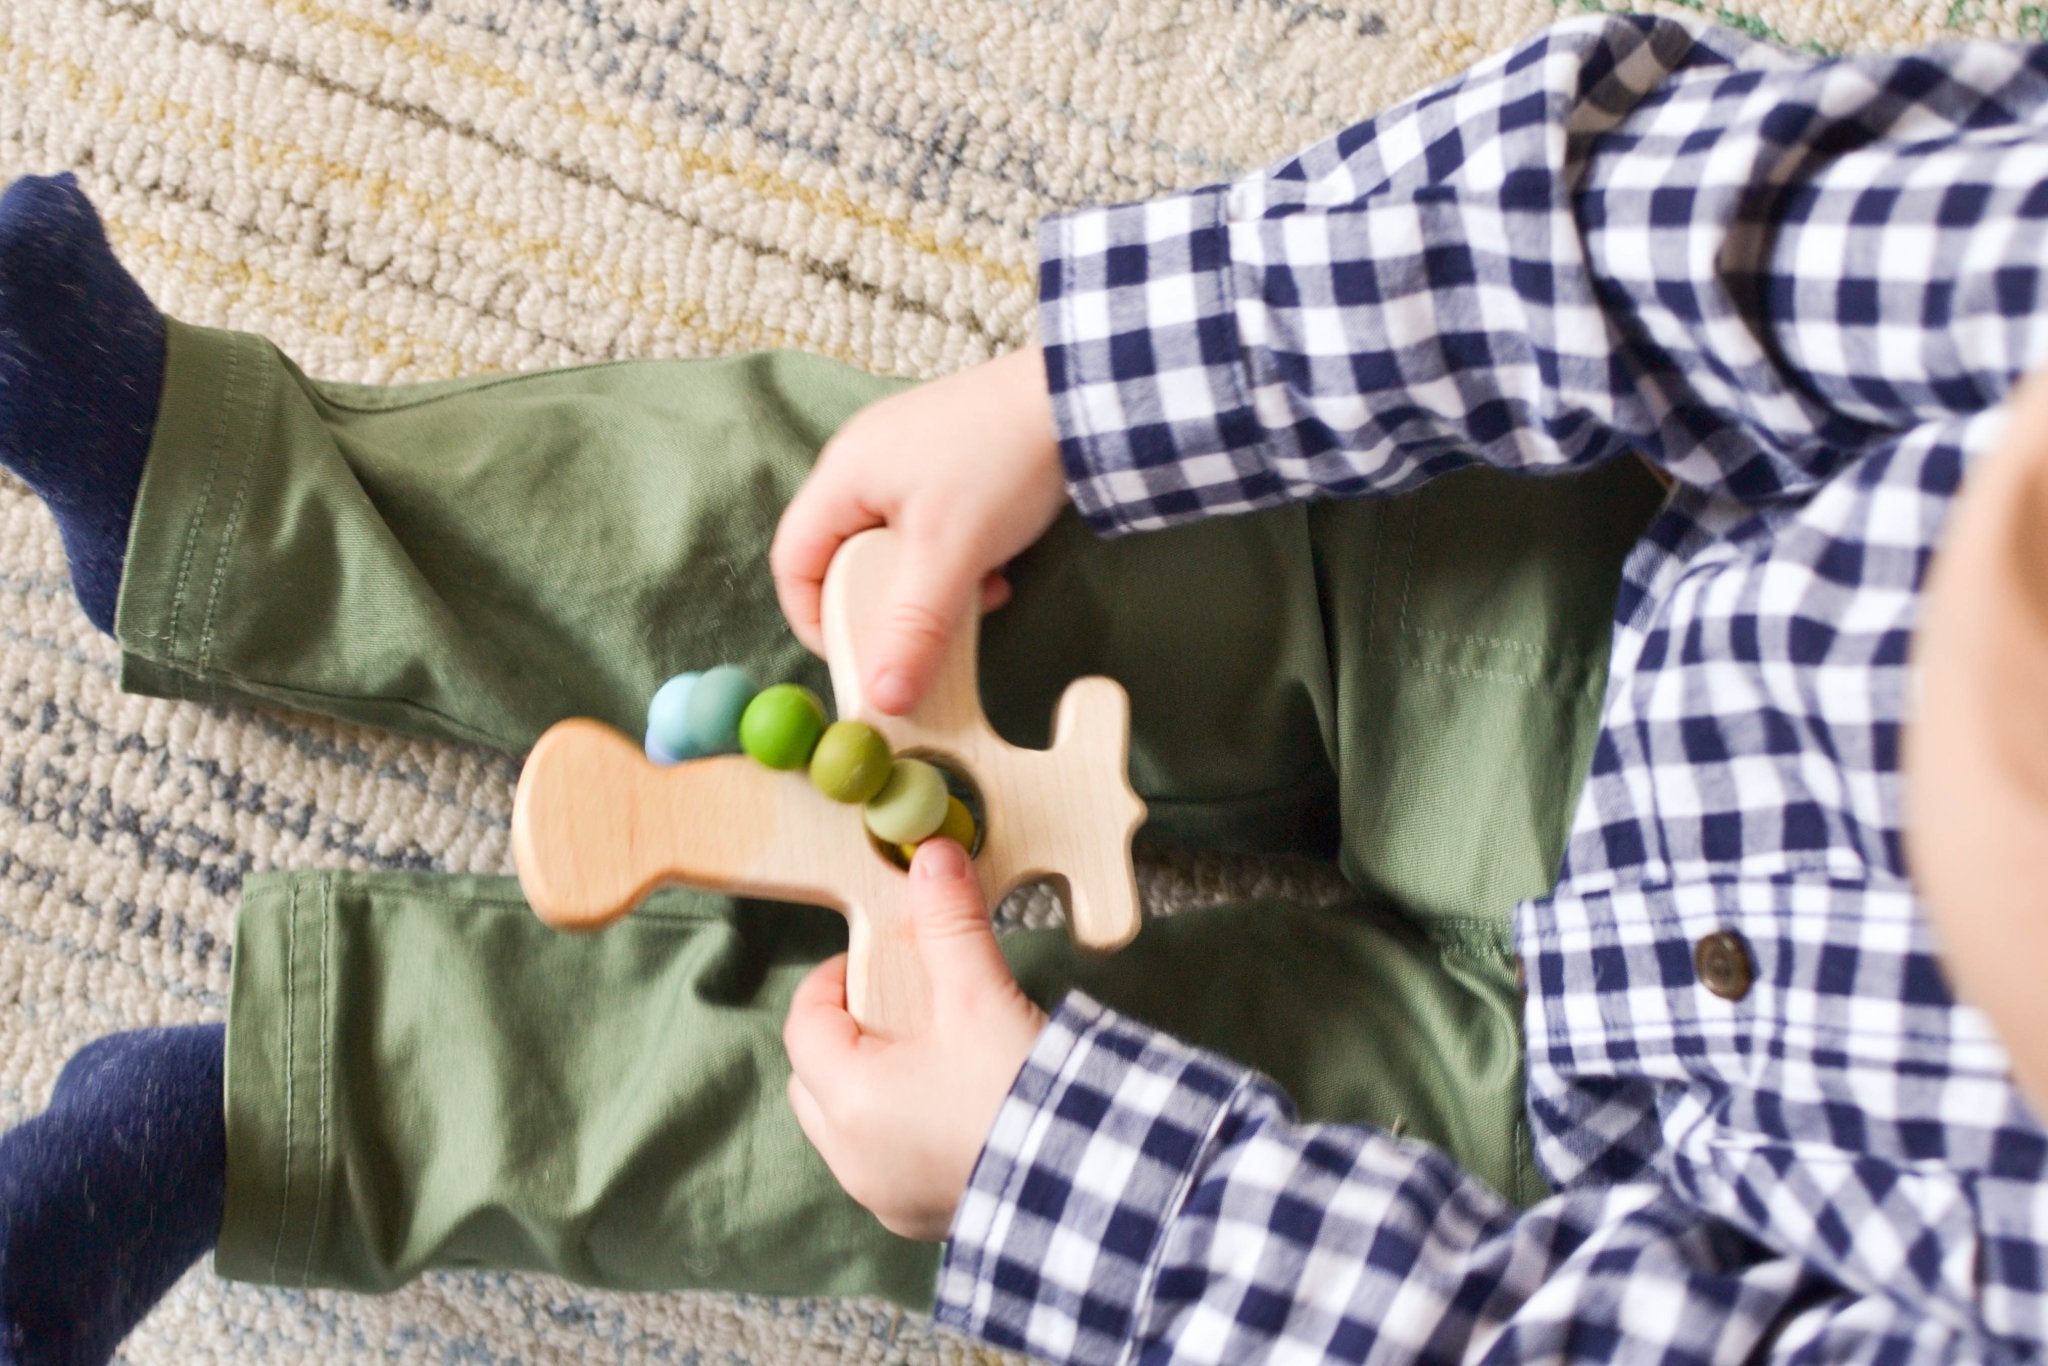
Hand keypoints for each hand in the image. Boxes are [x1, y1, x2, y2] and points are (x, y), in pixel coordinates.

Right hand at [771, 347, 1067, 714]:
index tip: (852, 660)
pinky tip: (995, 574)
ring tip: (973, 599)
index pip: (793, 561)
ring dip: (929, 588)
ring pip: (894, 550)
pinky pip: (930, 529)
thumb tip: (882, 699)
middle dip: (884, 606)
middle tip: (920, 634)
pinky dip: (955, 561)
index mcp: (842, 475)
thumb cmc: (1002, 461)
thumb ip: (912, 628)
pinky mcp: (947, 460)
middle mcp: (863, 461)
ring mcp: (906, 457)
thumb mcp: (952, 554)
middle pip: (845, 559)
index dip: (812, 620)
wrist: (1079, 398)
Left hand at [782, 838, 1049, 1239]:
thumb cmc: (1024, 1094)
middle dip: (850, 1034)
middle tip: (902, 1005)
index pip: (804, 1025)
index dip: (834, 980)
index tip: (878, 959)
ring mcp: (885, 1197)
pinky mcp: (920, 1219)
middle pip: (815, 1079)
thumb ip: (949, 923)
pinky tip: (956, 1105)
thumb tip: (933, 857)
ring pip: (848, 1124)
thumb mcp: (981, 996)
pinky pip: (887, 1163)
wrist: (1092, 1185)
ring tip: (933, 1052)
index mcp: (850, 1102)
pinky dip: (903, 1129)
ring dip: (874, 1084)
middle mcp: (852, 1160)